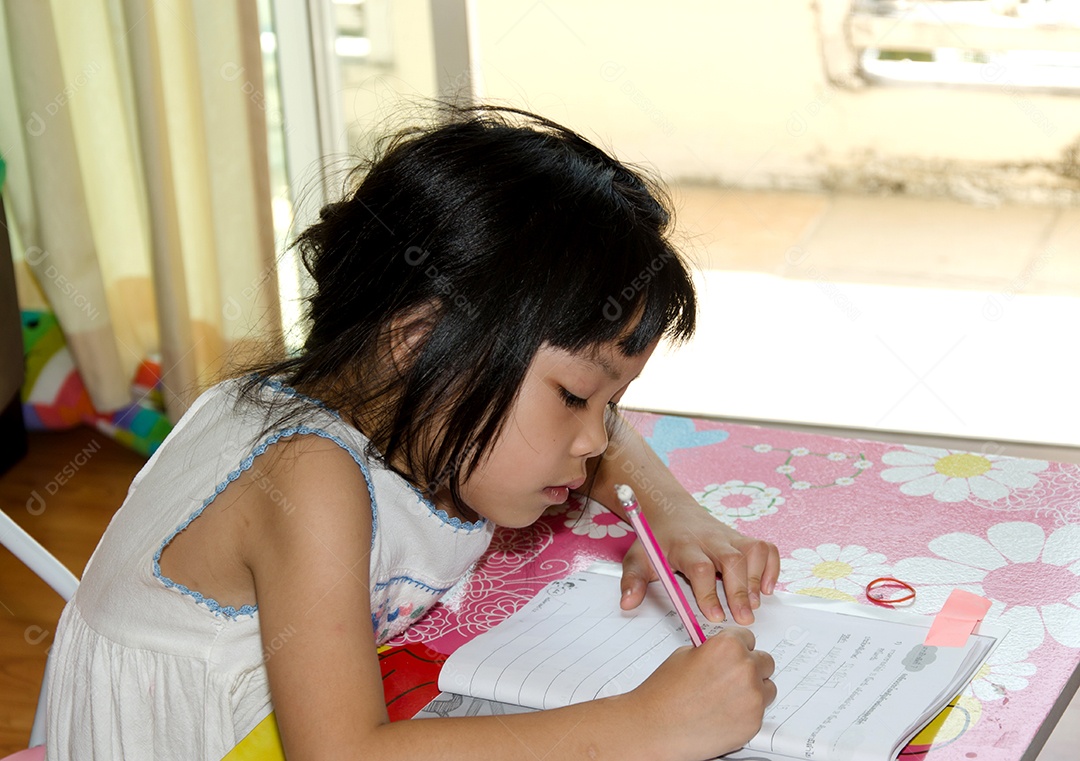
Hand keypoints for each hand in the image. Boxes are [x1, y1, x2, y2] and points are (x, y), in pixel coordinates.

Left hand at [620, 496, 779, 624]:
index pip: (699, 567)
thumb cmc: (657, 540)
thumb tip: (628, 603)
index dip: (708, 592)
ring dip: (756, 579)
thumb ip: (633, 580)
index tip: (714, 616)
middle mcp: (710, 539)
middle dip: (739, 590)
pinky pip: (766, 548)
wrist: (671, 512)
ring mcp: (729, 537)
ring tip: (753, 604)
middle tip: (744, 618)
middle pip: (732, 559)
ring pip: (752, 551)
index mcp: (683, 545)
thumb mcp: (638, 557)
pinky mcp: (742, 538)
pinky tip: (765, 589)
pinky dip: (772, 567)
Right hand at [627, 628, 775, 758]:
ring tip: (727, 697)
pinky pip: (760, 712)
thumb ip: (712, 651)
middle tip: (730, 677)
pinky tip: (725, 713)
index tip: (733, 654)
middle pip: (765, 662)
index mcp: (728, 646)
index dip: (738, 647)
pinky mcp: (754, 723)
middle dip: (749, 667)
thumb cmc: (664, 694)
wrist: (656, 727)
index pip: (748, 637)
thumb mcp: (685, 655)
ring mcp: (752, 697)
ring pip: (767, 688)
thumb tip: (724, 654)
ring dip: (753, 690)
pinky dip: (747, 712)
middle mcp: (745, 669)